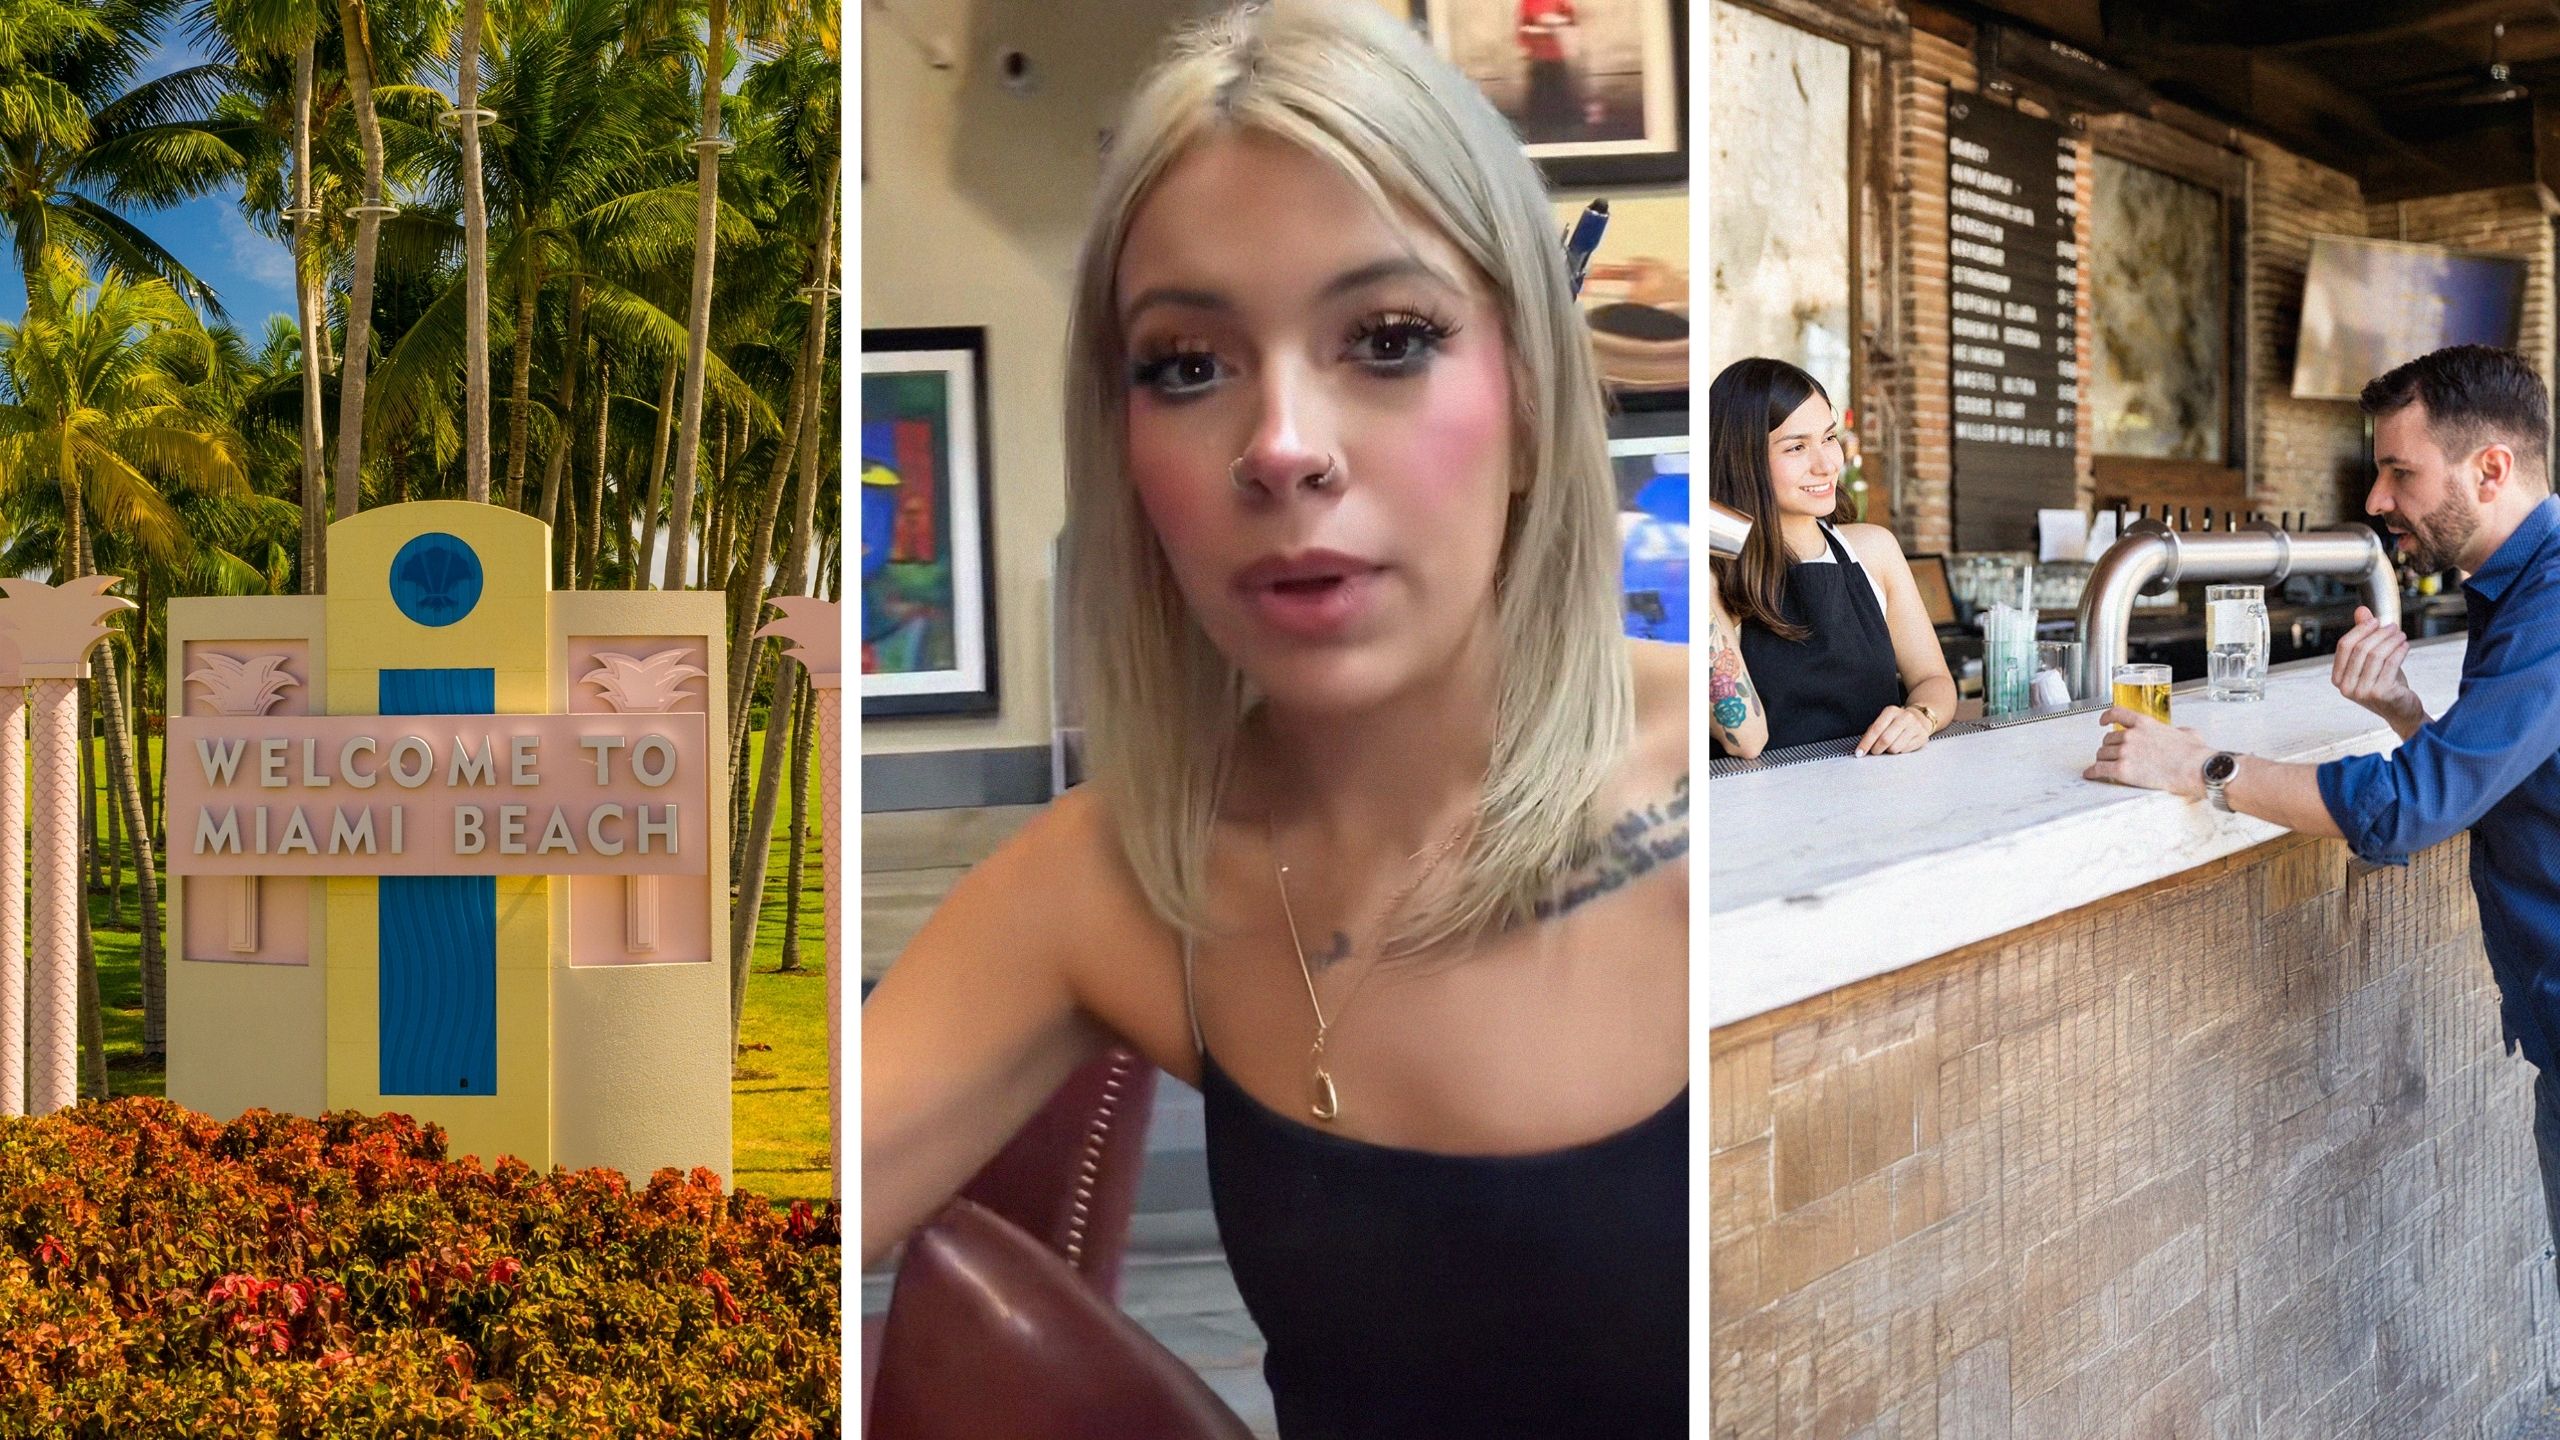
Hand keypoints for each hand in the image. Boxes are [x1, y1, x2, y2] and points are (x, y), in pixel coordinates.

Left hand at [1855, 705, 1931, 755]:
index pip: (1876, 729)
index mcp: (1891, 711)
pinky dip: (1899, 751)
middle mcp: (1904, 717)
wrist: (1920, 718)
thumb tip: (1862, 747)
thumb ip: (1872, 732)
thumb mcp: (1883, 721)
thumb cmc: (1896, 722)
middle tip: (1875, 751)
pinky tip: (1900, 744)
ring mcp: (1915, 727)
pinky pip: (1904, 751)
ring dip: (1888, 751)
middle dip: (1876, 749)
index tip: (1859, 753)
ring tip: (1890, 745)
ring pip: (1895, 748)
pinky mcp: (1922, 737)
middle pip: (1885, 740)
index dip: (1866, 743)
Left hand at [2083, 707, 2214, 796]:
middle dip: (2110, 747)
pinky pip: (2099, 769)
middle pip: (2108, 739)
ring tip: (2106, 766)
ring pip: (2102, 754)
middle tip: (2113, 755)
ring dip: (2103, 760)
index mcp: (2144, 723)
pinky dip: (2093, 772)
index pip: (2117, 713)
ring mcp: (2125, 752)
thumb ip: (2178, 731)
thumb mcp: (2188, 734)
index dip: (2107, 717)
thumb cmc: (2194, 754)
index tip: (2103, 722)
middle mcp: (2131, 735)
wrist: (2195, 769)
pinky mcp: (2122, 770)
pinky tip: (2091, 774)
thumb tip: (2182, 734)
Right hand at [2330, 605, 2421, 726]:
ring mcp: (2363, 692)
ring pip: (2376, 655)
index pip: (2344, 646)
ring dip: (2391, 640)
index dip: (2360, 630)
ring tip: (2400, 635)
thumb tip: (2361, 611)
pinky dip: (2399, 651)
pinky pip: (2390, 664)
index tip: (2374, 621)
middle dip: (2379, 634)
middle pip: (2361, 649)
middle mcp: (2347, 687)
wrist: (2401, 711)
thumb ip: (2363, 636)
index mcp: (2338, 678)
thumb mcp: (2372, 661)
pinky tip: (2405, 646)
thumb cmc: (2386, 686)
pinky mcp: (2381, 694)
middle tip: (2392, 627)